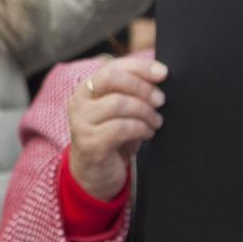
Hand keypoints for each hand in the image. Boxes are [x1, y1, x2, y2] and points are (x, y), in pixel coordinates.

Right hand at [66, 51, 167, 201]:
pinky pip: (121, 128)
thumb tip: (159, 76)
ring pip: (118, 103)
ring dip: (145, 112)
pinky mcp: (89, 143)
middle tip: (161, 100)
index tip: (163, 73)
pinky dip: (140, 129)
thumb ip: (131, 92)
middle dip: (142, 88)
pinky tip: (146, 133)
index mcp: (87, 89)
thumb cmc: (112, 138)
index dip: (140, 67)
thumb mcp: (121, 111)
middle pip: (113, 80)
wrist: (95, 174)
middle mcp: (79, 102)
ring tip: (155, 121)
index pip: (112, 67)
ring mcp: (81, 123)